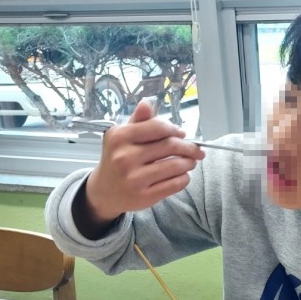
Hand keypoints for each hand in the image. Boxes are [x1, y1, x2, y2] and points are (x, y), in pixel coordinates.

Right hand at [76, 100, 204, 235]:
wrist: (104, 191)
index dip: (175, 129)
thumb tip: (147, 103)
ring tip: (191, 161)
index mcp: (119, 137)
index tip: (182, 133)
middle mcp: (125, 157)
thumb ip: (137, 121)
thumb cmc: (117, 159)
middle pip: (170, 146)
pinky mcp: (144, 196)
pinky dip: (184, 178)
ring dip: (189, 163)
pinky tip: (183, 175)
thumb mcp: (122, 137)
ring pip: (175, 166)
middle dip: (188, 147)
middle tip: (196, 150)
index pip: (158, 127)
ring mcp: (134, 179)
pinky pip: (174, 184)